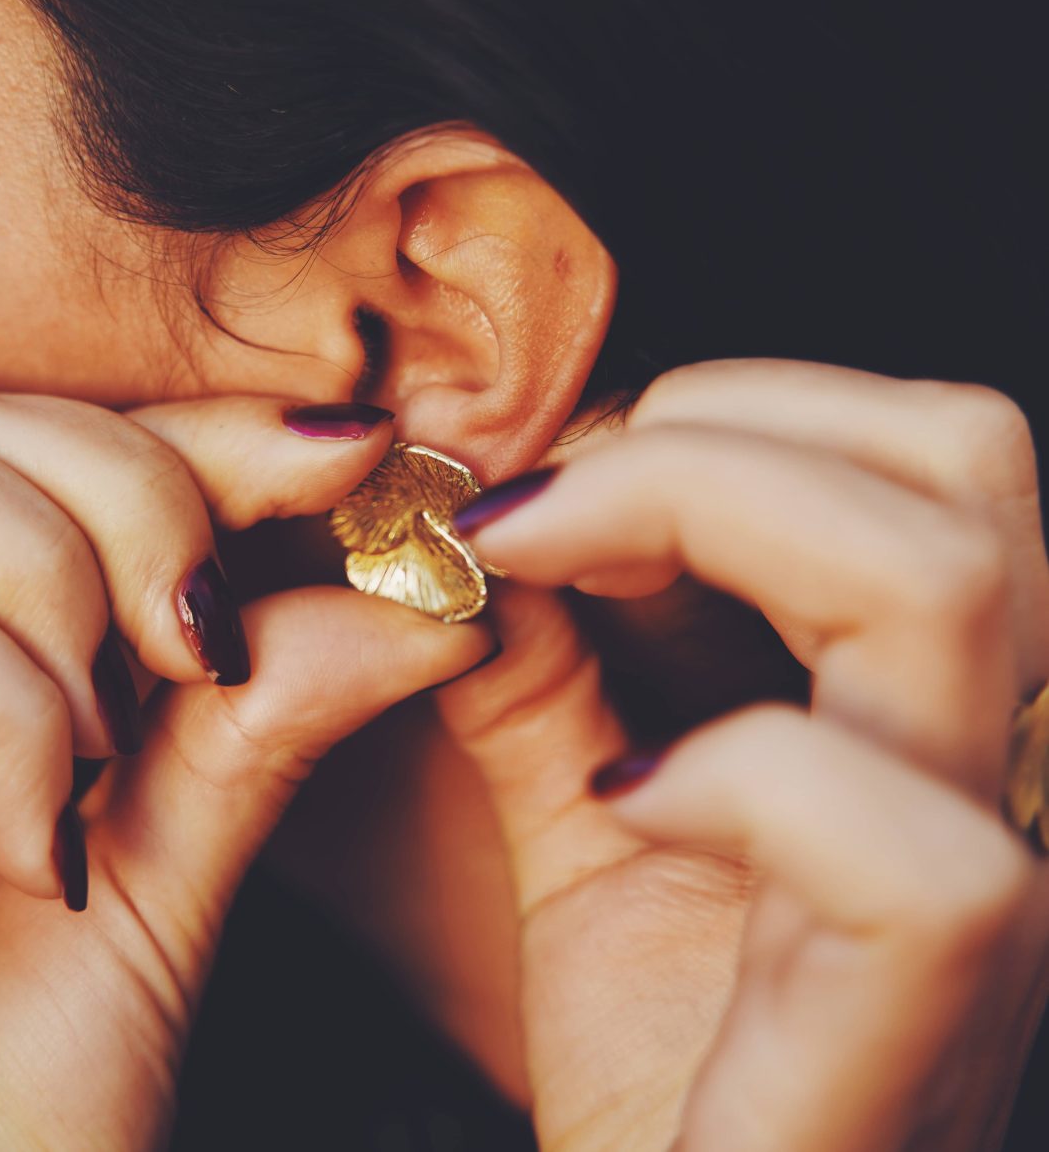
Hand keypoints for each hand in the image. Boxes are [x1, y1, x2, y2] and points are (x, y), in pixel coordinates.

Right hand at [0, 382, 491, 1149]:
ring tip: (108, 741)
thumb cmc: (13, 1081)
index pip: (40, 431)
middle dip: (124, 484)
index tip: (349, 455)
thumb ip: (276, 705)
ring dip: (41, 572)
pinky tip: (37, 839)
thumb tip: (443, 601)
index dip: (198, 427)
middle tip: (209, 643)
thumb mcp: (177, 857)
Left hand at [437, 359, 1048, 1151]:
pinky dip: (740, 775)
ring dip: (710, 521)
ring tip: (550, 579)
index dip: (722, 411)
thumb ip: (545, 679)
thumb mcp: (588, 823)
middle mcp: (989, 766)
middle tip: (545, 506)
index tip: (542, 479)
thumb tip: (476, 543)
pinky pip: (907, 848)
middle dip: (713, 432)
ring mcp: (988, 886)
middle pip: (961, 462)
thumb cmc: (660, 1052)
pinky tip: (626, 796)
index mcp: (917, 701)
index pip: (922, 447)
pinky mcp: (925, 1014)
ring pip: (944, 588)